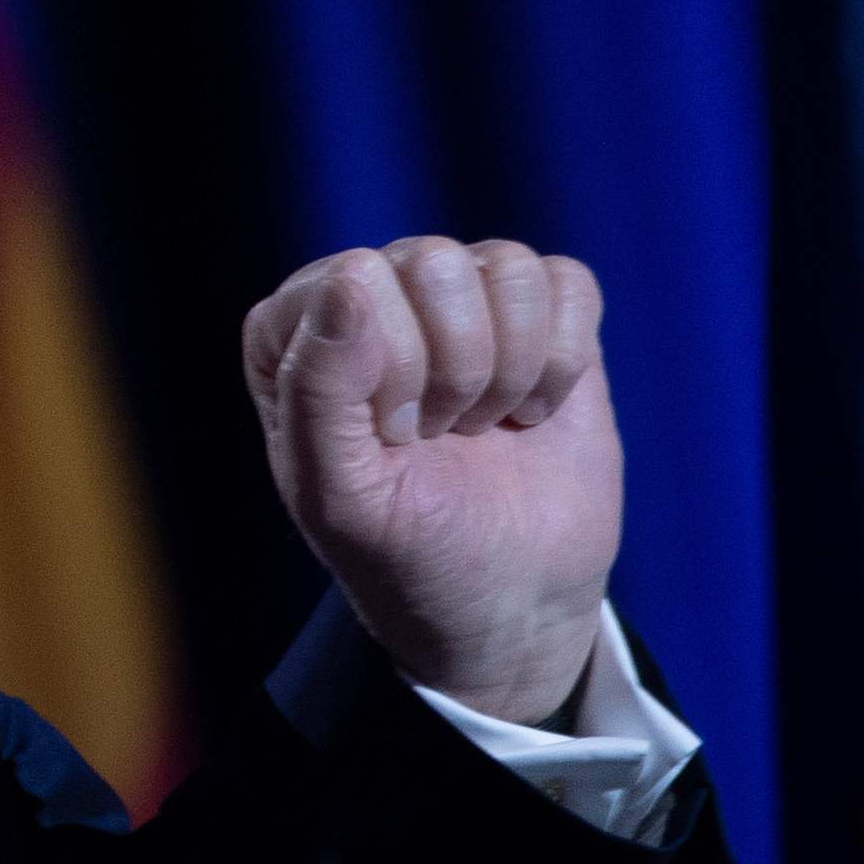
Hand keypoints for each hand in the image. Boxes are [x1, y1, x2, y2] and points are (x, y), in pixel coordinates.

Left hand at [242, 239, 621, 723]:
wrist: (505, 600)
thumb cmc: (402, 550)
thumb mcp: (335, 494)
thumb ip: (318, 386)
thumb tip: (353, 275)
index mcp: (297, 327)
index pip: (356, 281)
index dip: (392, 370)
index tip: (393, 438)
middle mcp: (372, 293)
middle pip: (435, 262)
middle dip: (454, 370)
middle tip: (439, 433)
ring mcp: (458, 297)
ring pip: (506, 266)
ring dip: (509, 369)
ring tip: (480, 423)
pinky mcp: (539, 315)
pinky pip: (567, 281)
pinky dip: (562, 361)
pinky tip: (531, 410)